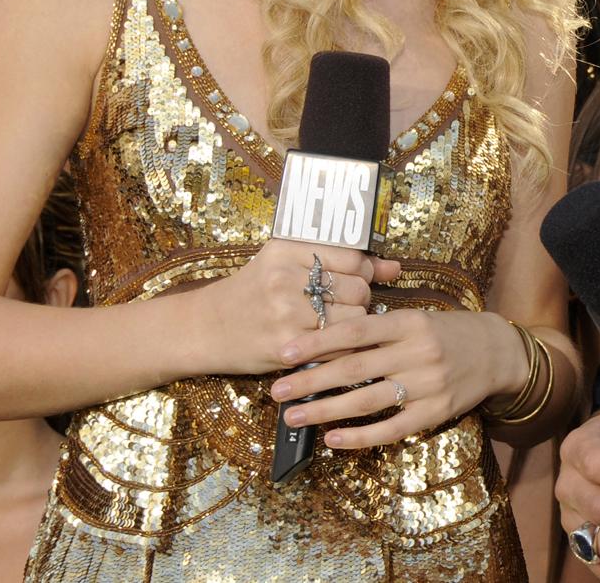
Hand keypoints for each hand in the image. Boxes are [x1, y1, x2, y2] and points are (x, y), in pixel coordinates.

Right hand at [199, 239, 400, 373]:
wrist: (205, 327)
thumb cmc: (254, 292)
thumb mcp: (287, 263)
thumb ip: (341, 261)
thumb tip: (394, 267)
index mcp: (287, 249)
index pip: (353, 257)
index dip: (363, 272)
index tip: (355, 280)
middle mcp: (285, 278)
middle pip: (358, 289)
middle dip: (359, 301)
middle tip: (341, 306)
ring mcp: (285, 313)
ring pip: (353, 320)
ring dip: (352, 326)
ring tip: (332, 324)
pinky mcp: (285, 346)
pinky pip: (337, 349)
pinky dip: (342, 350)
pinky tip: (328, 345)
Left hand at [269, 309, 528, 446]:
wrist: (496, 352)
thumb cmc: (447, 331)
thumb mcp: (416, 317)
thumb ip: (378, 329)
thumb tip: (326, 342)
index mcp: (409, 322)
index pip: (355, 331)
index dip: (318, 342)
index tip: (285, 351)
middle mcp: (417, 352)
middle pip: (354, 369)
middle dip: (311, 381)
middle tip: (277, 390)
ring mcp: (427, 385)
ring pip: (367, 401)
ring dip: (326, 411)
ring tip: (294, 416)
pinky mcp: (435, 413)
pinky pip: (391, 429)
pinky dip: (360, 436)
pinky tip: (333, 439)